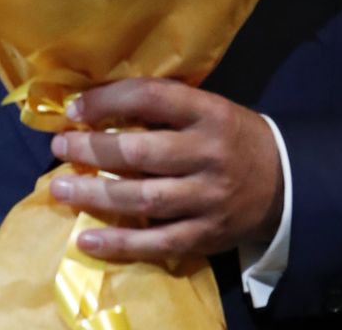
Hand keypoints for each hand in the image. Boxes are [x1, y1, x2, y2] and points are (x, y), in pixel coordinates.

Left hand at [49, 77, 282, 261]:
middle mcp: (208, 153)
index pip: (153, 98)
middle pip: (141, 151)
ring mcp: (208, 197)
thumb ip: (164, 109)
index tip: (76, 109)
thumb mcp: (208, 108)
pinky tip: (86, 239)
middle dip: (93, 149)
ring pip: (143, 198)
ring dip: (95, 194)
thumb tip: (99, 106)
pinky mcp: (206, 235)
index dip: (109, 100)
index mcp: (209, 112)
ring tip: (58, 188)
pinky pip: (157, 242)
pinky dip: (119, 243)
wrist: (283, 181)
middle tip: (59, 146)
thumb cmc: (231, 136)